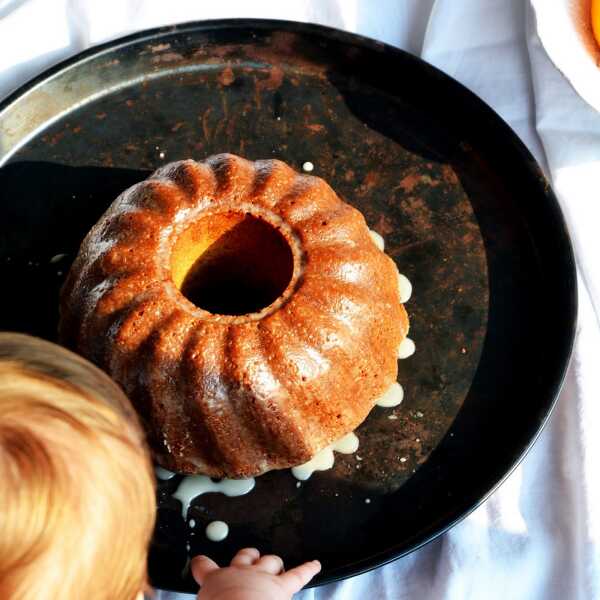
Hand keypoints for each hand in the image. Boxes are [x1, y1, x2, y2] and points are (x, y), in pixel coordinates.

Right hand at [192, 548, 320, 599]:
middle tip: (249, 559)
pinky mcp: (281, 587)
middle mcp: (239, 573)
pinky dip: (308, 569)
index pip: (204, 567)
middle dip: (248, 556)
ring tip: (277, 565)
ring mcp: (262, 577)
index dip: (202, 564)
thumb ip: (206, 597)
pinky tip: (315, 565)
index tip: (201, 562)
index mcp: (214, 581)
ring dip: (274, 563)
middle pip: (244, 556)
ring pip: (270, 561)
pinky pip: (298, 575)